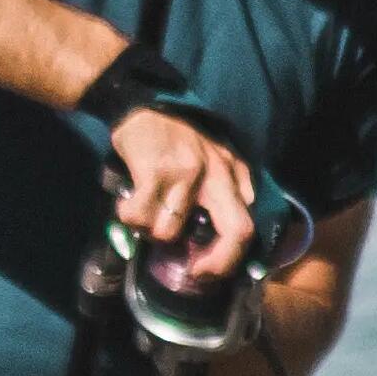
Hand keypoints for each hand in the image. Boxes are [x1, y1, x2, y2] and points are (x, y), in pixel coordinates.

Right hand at [100, 103, 260, 301]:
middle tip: (194, 271)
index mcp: (233, 172)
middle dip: (215, 262)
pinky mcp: (155, 170)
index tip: (209, 271)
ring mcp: (187, 172)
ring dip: (152, 233)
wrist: (145, 105)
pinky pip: (139, 216)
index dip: (231, 258)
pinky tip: (130, 204)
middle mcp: (217, 173)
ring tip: (147, 216)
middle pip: (235, 231)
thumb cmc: (179, 139)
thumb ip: (227, 190)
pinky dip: (129, 217)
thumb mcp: (215, 158)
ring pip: (170, 231)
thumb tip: (229, 237)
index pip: (247, 225)